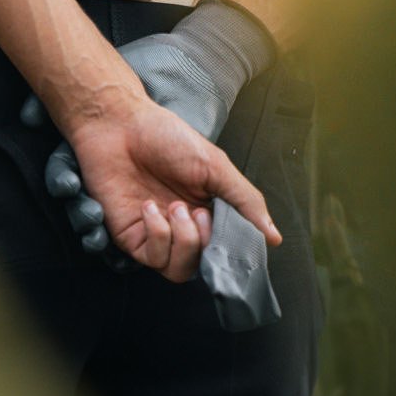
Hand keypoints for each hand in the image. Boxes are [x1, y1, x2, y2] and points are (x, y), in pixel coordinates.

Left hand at [22, 0, 276, 253]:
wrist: (120, 124)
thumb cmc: (167, 137)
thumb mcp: (216, 166)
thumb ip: (245, 202)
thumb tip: (274, 237)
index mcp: (209, 210)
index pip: (228, 249)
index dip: (233, 250)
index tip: (236, 237)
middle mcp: (185, 227)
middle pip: (204, 265)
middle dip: (204, 242)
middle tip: (197, 210)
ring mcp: (158, 234)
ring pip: (180, 270)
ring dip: (182, 241)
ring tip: (174, 207)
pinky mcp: (132, 237)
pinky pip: (153, 258)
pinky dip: (157, 235)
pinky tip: (150, 207)